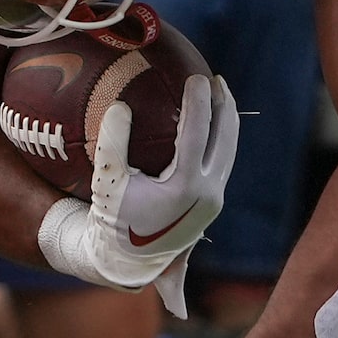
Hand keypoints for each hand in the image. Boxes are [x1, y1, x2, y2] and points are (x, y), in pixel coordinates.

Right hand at [91, 73, 238, 315]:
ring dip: (227, 121)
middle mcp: (208, 193)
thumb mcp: (107, 182)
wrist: (129, 260)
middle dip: (224, 106)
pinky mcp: (214, 203)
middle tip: (216, 79)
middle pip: (226, 138)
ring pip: (229, 151)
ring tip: (219, 94)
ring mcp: (215, 199)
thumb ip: (113, 143)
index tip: (196, 77)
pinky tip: (211, 123)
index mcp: (185, 187)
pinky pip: (223, 162)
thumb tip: (121, 106)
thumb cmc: (114, 219)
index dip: (199, 102)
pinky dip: (220, 139)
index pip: (198, 134)